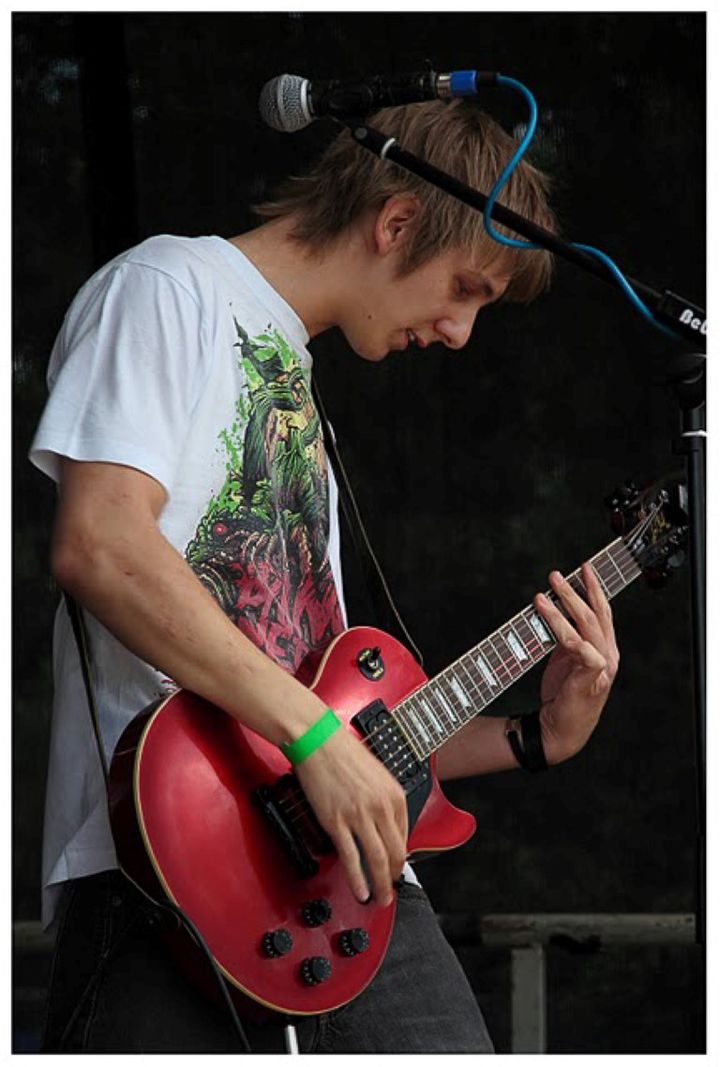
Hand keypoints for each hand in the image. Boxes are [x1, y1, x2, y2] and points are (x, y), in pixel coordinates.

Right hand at [294, 725, 407, 906]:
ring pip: (377, 860)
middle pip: (395, 853)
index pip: (405, 836)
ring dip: (381, 885)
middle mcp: (381, 806)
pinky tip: (361, 890)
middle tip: (391, 891)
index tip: (396, 868)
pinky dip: (358, 879)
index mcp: (394, 794)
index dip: (401, 858)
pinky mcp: (337, 822)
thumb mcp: (376, 774)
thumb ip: (384, 800)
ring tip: (379, 898)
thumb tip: (384, 826)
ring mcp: (359, 816)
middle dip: (395, 878)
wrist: (318, 739)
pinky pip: (351, 857)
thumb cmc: (343, 752)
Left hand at [534, 562, 619, 760]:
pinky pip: (580, 648)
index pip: (602, 612)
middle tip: (557, 575)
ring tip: (543, 594)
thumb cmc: (562, 695)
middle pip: (596, 614)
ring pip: (586, 627)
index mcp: (604, 648)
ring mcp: (601, 667)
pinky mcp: (590, 678)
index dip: (593, 589)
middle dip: (576, 591)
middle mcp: (607, 655)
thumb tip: (554, 610)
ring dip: (564, 607)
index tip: (583, 568)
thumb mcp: (565, 659)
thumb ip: (567, 637)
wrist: (559, 730)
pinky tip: (550, 620)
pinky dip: (565, 631)